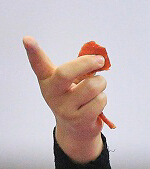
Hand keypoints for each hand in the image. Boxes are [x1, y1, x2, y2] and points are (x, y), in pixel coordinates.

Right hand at [23, 36, 106, 162]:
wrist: (76, 128)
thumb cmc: (75, 98)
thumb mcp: (71, 82)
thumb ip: (80, 67)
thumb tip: (97, 55)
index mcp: (48, 80)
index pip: (38, 64)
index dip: (33, 52)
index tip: (27, 39)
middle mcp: (53, 94)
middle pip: (65, 73)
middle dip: (86, 63)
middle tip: (100, 60)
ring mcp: (65, 108)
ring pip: (91, 86)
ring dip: (101, 83)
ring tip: (98, 87)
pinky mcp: (79, 120)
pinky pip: (100, 101)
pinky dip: (103, 98)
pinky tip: (96, 104)